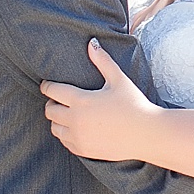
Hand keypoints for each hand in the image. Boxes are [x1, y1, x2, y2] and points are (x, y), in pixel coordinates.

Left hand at [41, 39, 158, 161]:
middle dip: (51, 103)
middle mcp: (75, 120)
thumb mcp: (119, 79)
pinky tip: (76, 127)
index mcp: (81, 101)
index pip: (53, 91)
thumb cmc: (134, 104)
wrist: (146, 134)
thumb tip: (91, 43)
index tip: (47, 84)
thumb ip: (102, 61)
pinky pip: (65, 141)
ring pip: (54, 128)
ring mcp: (78, 137)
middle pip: (50, 111)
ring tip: (67, 113)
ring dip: (57, 119)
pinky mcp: (83, 150)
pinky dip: (65, 133)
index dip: (47, 86)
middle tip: (59, 98)